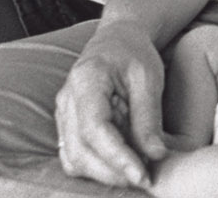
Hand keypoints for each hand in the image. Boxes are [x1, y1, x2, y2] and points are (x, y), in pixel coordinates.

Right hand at [55, 19, 167, 188]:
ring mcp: (62, 114)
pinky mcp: (66, 125)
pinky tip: (120, 164)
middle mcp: (66, 99)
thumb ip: (148, 117)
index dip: (118, 157)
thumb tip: (155, 155)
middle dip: (113, 172)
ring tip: (136, 169)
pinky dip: (95, 168)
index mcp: (86, 80)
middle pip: (80, 150)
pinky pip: (74, 157)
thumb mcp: (148, 78)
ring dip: (105, 174)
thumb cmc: (133, 53)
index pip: (95, 129)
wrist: (117, 39)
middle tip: (146, 178)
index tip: (143, 176)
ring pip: (74, 159)